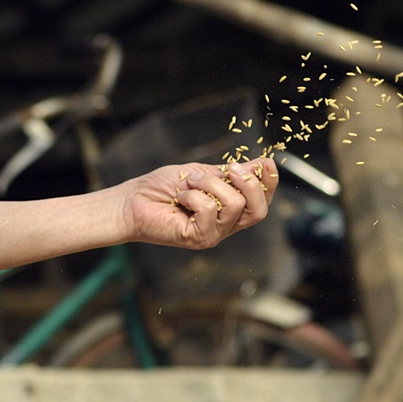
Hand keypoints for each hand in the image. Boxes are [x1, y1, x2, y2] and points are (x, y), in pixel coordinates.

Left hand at [122, 157, 277, 249]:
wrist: (133, 201)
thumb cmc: (162, 188)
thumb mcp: (200, 173)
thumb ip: (227, 173)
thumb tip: (259, 164)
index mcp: (229, 209)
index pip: (261, 200)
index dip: (269, 182)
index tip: (267, 162)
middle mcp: (225, 225)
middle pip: (258, 210)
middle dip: (249, 184)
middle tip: (229, 169)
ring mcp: (213, 234)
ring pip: (234, 206)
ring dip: (212, 184)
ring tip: (190, 181)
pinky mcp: (198, 239)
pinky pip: (209, 211)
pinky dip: (194, 196)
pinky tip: (180, 198)